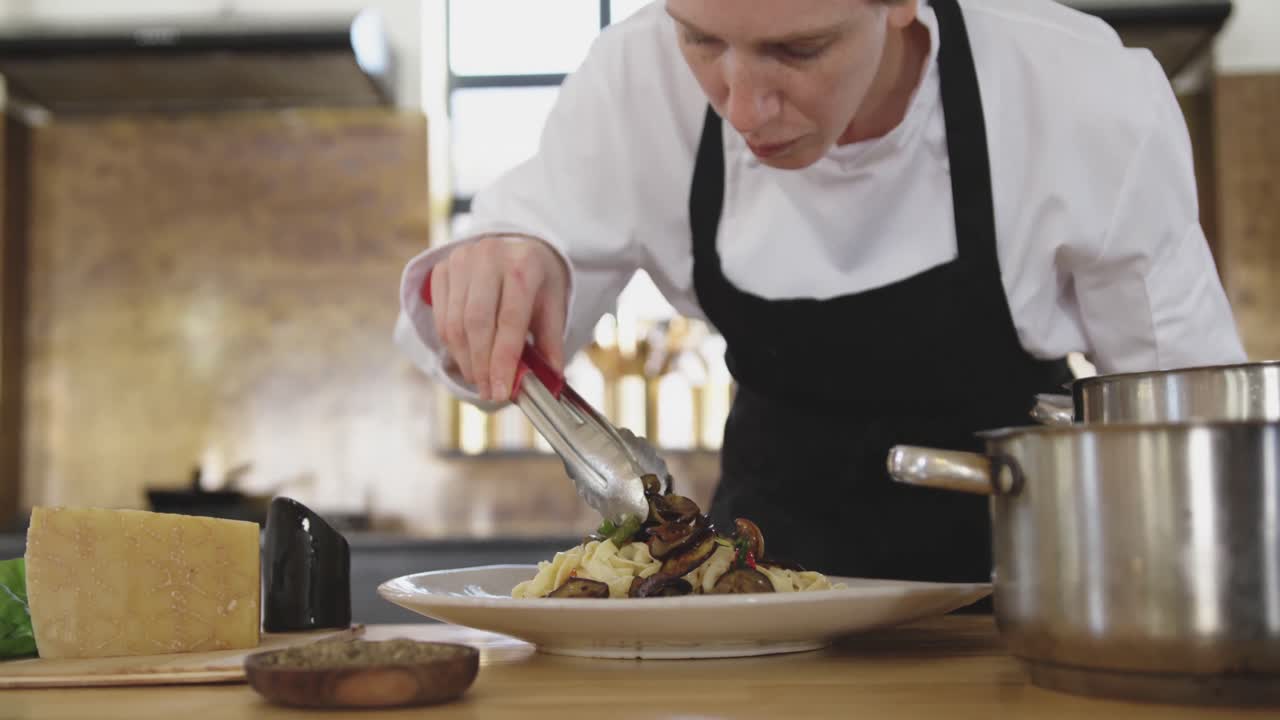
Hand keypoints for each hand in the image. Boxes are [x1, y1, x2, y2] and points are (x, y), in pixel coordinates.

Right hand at [430, 235, 568, 401]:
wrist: (516, 246)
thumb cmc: (537, 280)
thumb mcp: (553, 306)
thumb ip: (550, 342)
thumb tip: (549, 380)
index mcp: (523, 264)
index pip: (510, 320)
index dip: (503, 360)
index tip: (501, 391)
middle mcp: (489, 256)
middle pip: (477, 323)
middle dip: (482, 365)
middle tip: (489, 392)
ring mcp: (461, 259)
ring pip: (454, 323)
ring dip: (465, 359)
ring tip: (480, 380)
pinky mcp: (442, 268)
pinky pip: (441, 316)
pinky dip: (452, 345)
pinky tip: (466, 360)